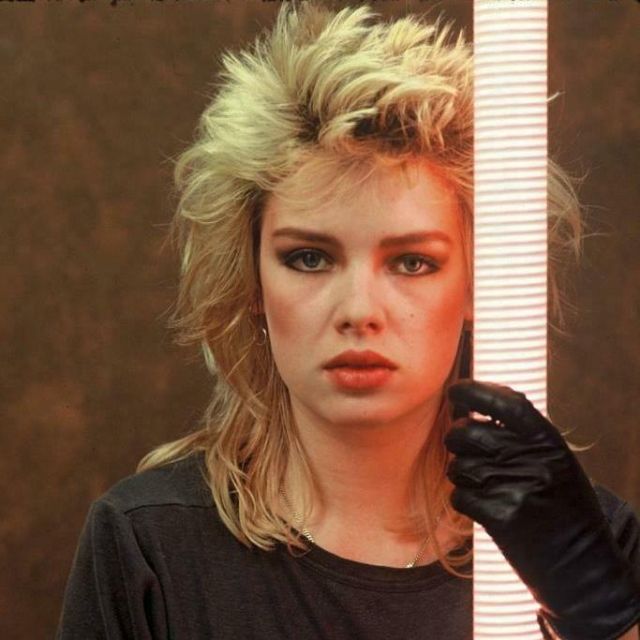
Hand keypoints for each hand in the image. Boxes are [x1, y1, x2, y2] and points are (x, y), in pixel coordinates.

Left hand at [444, 379, 639, 639]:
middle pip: (467, 432)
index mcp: (548, 441)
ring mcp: (516, 488)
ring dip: (461, 473)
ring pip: (458, 465)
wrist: (583, 566)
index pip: (506, 402)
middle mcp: (533, 460)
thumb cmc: (561, 505)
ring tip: (482, 484)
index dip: (474, 391)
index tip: (456, 390)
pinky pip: (459, 496)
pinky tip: (483, 506)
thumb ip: (520, 433)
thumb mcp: (555, 460)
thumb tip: (470, 404)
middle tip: (463, 447)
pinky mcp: (501, 517)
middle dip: (456, 437)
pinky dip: (464, 500)